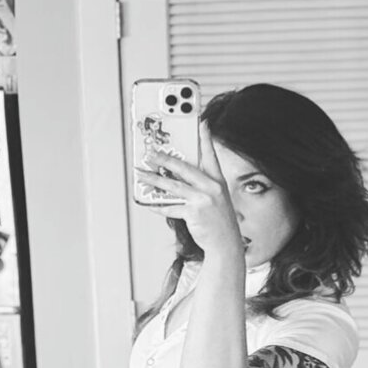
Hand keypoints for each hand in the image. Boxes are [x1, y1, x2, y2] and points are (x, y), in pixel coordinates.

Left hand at [136, 123, 242, 256]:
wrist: (226, 244)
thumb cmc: (220, 223)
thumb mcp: (217, 200)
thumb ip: (202, 187)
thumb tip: (178, 178)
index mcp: (218, 182)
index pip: (211, 155)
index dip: (206, 139)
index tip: (201, 123)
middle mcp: (212, 188)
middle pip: (184, 168)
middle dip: (164, 159)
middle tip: (150, 153)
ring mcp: (203, 200)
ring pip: (173, 186)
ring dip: (154, 179)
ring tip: (141, 174)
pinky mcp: (193, 213)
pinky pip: (171, 207)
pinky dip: (158, 205)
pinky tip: (149, 203)